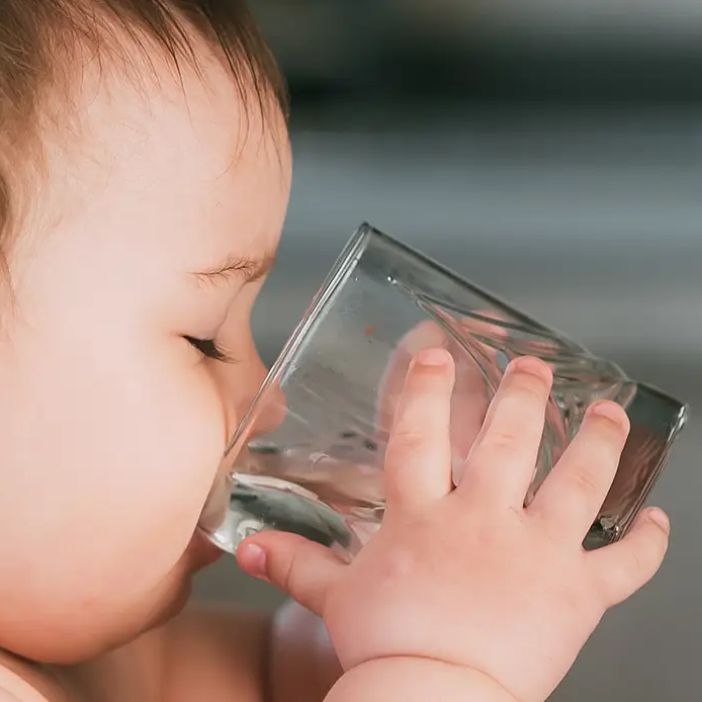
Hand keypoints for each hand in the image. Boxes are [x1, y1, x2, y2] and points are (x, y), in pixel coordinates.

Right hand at [238, 350, 669, 701]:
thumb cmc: (388, 649)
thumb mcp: (336, 599)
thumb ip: (298, 563)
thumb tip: (248, 547)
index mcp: (424, 518)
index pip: (423, 434)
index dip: (429, 389)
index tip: (439, 355)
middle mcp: (483, 522)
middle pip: (510, 442)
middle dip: (524, 396)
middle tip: (535, 366)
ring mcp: (536, 554)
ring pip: (579, 483)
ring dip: (599, 443)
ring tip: (610, 413)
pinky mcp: (577, 594)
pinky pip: (623, 565)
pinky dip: (646, 544)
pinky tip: (659, 522)